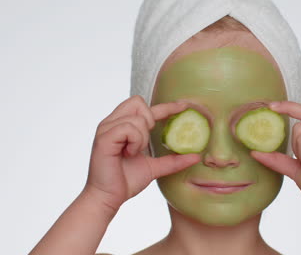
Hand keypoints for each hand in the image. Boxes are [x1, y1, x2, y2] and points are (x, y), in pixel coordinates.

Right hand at [84, 95, 200, 211]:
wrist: (109, 198)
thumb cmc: (125, 181)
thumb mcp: (155, 167)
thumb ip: (173, 160)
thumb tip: (196, 156)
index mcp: (122, 126)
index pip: (145, 107)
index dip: (165, 105)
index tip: (183, 106)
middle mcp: (112, 123)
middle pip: (138, 102)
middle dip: (149, 120)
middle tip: (145, 142)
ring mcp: (106, 129)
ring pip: (137, 118)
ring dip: (142, 137)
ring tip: (133, 152)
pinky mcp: (104, 137)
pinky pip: (128, 128)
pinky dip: (135, 141)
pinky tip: (129, 153)